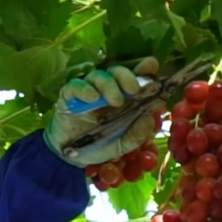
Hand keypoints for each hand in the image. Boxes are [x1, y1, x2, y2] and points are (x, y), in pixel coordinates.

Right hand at [44, 58, 159, 167]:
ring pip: (98, 76)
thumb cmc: (100, 145)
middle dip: (127, 76)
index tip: (152, 66)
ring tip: (116, 101)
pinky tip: (93, 98)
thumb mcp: (122, 145)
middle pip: (117, 72)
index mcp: (124, 97)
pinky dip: (85, 89)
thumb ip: (136, 135)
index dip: (144, 68)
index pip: (135, 76)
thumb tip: (149, 119)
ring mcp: (88, 90)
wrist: (72, 156)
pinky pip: (75, 86)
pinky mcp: (69, 95)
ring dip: (109, 85)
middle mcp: (107, 89)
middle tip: (134, 89)